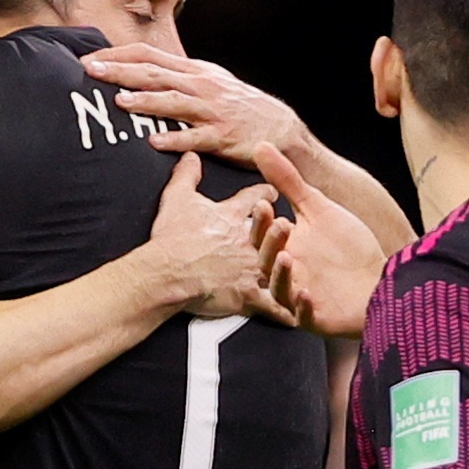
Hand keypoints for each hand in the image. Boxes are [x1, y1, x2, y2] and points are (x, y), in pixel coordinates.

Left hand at [83, 44, 309, 163]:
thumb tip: (141, 72)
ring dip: (146, 101)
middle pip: (155, 74)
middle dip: (121, 72)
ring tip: (120, 102)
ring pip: (174, 102)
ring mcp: (212, 111)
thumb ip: (178, 77)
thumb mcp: (210, 82)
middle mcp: (201, 86)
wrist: (279, 129)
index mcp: (194, 71)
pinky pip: (195, 138)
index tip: (90, 60)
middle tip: (91, 71)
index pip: (149, 55)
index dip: (118, 55)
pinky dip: (174, 139)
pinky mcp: (222, 137)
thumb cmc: (239, 107)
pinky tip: (154, 142)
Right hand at [145, 153, 290, 322]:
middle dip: (282, 228)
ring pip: (280, 267)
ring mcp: (253, 271)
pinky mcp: (251, 297)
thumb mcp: (177, 198)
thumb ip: (187, 175)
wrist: (168, 272)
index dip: (265, 194)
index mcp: (233, 218)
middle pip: (275, 232)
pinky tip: (299, 312)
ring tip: (296, 263)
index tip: (272, 193)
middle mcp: (249, 243)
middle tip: (290, 225)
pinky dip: (288, 310)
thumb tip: (190, 156)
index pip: (256, 198)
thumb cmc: (172, 238)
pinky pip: (276, 306)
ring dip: (289, 266)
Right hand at [249, 145, 386, 337]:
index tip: (265, 204)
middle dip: (272, 244)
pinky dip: (303, 307)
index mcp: (284, 248)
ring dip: (282, 274)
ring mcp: (299, 298)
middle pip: (267, 262)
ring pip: (281, 289)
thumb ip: (289, 181)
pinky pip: (304, 316)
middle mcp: (287, 275)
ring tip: (288, 257)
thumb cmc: (348, 248)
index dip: (262, 222)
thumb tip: (261, 146)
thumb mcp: (319, 208)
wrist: (380, 280)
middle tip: (282, 225)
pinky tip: (307, 294)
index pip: (263, 236)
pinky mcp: (316, 319)